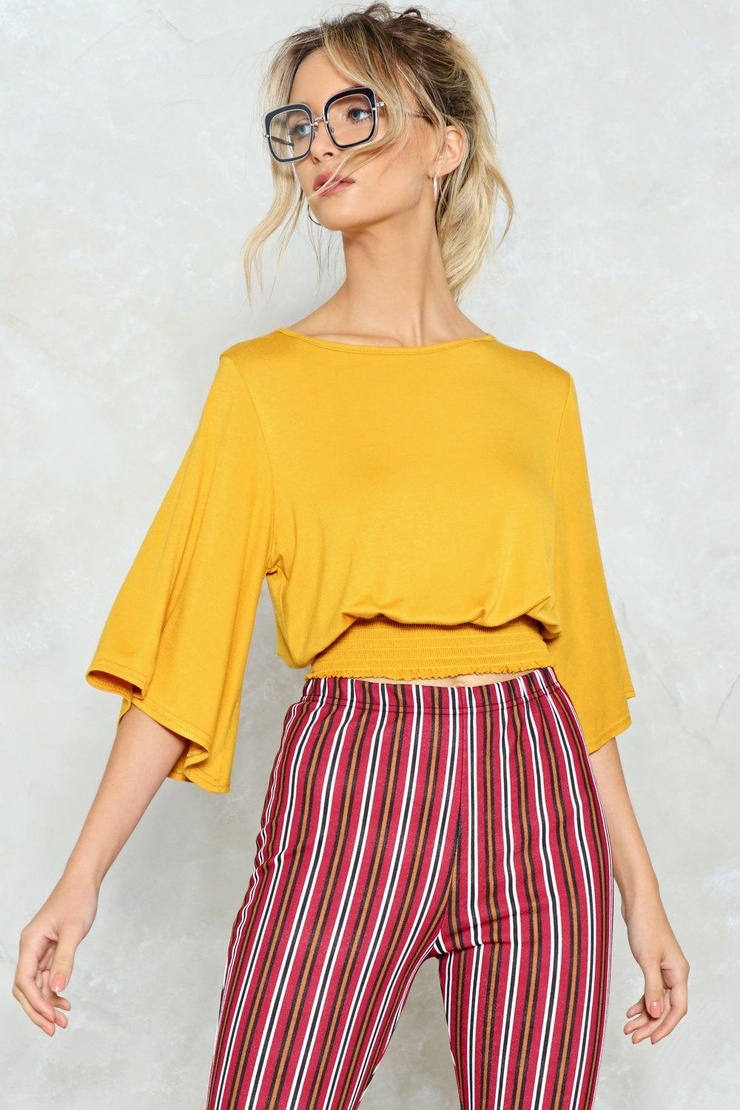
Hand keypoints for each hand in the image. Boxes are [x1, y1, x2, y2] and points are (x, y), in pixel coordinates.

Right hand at [13, 872, 98, 1035]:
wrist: (83, 882)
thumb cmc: (77, 900)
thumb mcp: (74, 931)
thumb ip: (65, 960)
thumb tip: (58, 989)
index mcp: (30, 943)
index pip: (25, 980)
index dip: (36, 1002)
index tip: (51, 1017)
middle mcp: (31, 948)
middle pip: (26, 988)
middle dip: (38, 1010)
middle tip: (55, 1029)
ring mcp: (39, 951)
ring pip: (37, 986)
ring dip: (48, 1004)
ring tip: (64, 1020)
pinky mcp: (50, 951)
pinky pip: (47, 977)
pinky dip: (55, 992)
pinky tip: (65, 1003)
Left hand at [621, 889, 689, 1044]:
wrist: (638, 901)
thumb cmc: (645, 925)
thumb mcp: (647, 959)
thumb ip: (652, 987)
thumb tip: (655, 1013)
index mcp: (679, 973)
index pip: (677, 1009)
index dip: (665, 1026)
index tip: (651, 1040)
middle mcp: (674, 973)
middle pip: (665, 1007)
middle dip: (650, 1024)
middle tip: (632, 1037)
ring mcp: (664, 969)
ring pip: (656, 999)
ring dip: (643, 1015)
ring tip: (628, 1028)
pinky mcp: (652, 963)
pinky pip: (650, 989)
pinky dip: (641, 1000)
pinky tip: (630, 1011)